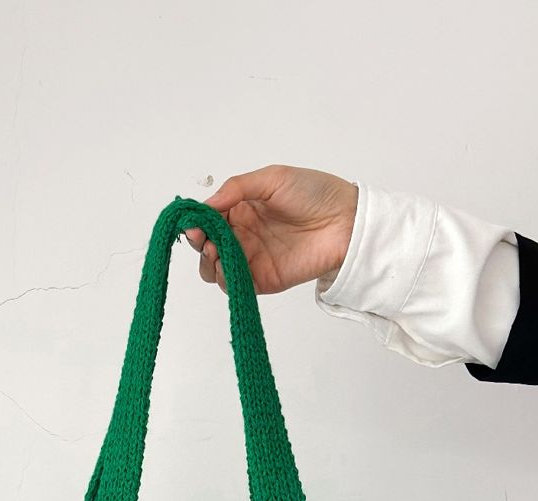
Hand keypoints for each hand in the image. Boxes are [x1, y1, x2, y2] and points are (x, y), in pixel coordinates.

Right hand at [183, 164, 358, 294]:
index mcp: (242, 209)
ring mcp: (250, 259)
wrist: (345, 221)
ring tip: (214, 251)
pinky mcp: (261, 280)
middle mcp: (242, 235)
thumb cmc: (314, 193)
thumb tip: (206, 205)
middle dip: (197, 243)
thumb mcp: (272, 178)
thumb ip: (236, 188)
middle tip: (201, 238)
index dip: (196, 221)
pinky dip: (222, 278)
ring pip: (214, 268)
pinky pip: (233, 284)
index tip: (192, 222)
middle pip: (205, 246)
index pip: (208, 219)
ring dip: (207, 262)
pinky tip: (224, 265)